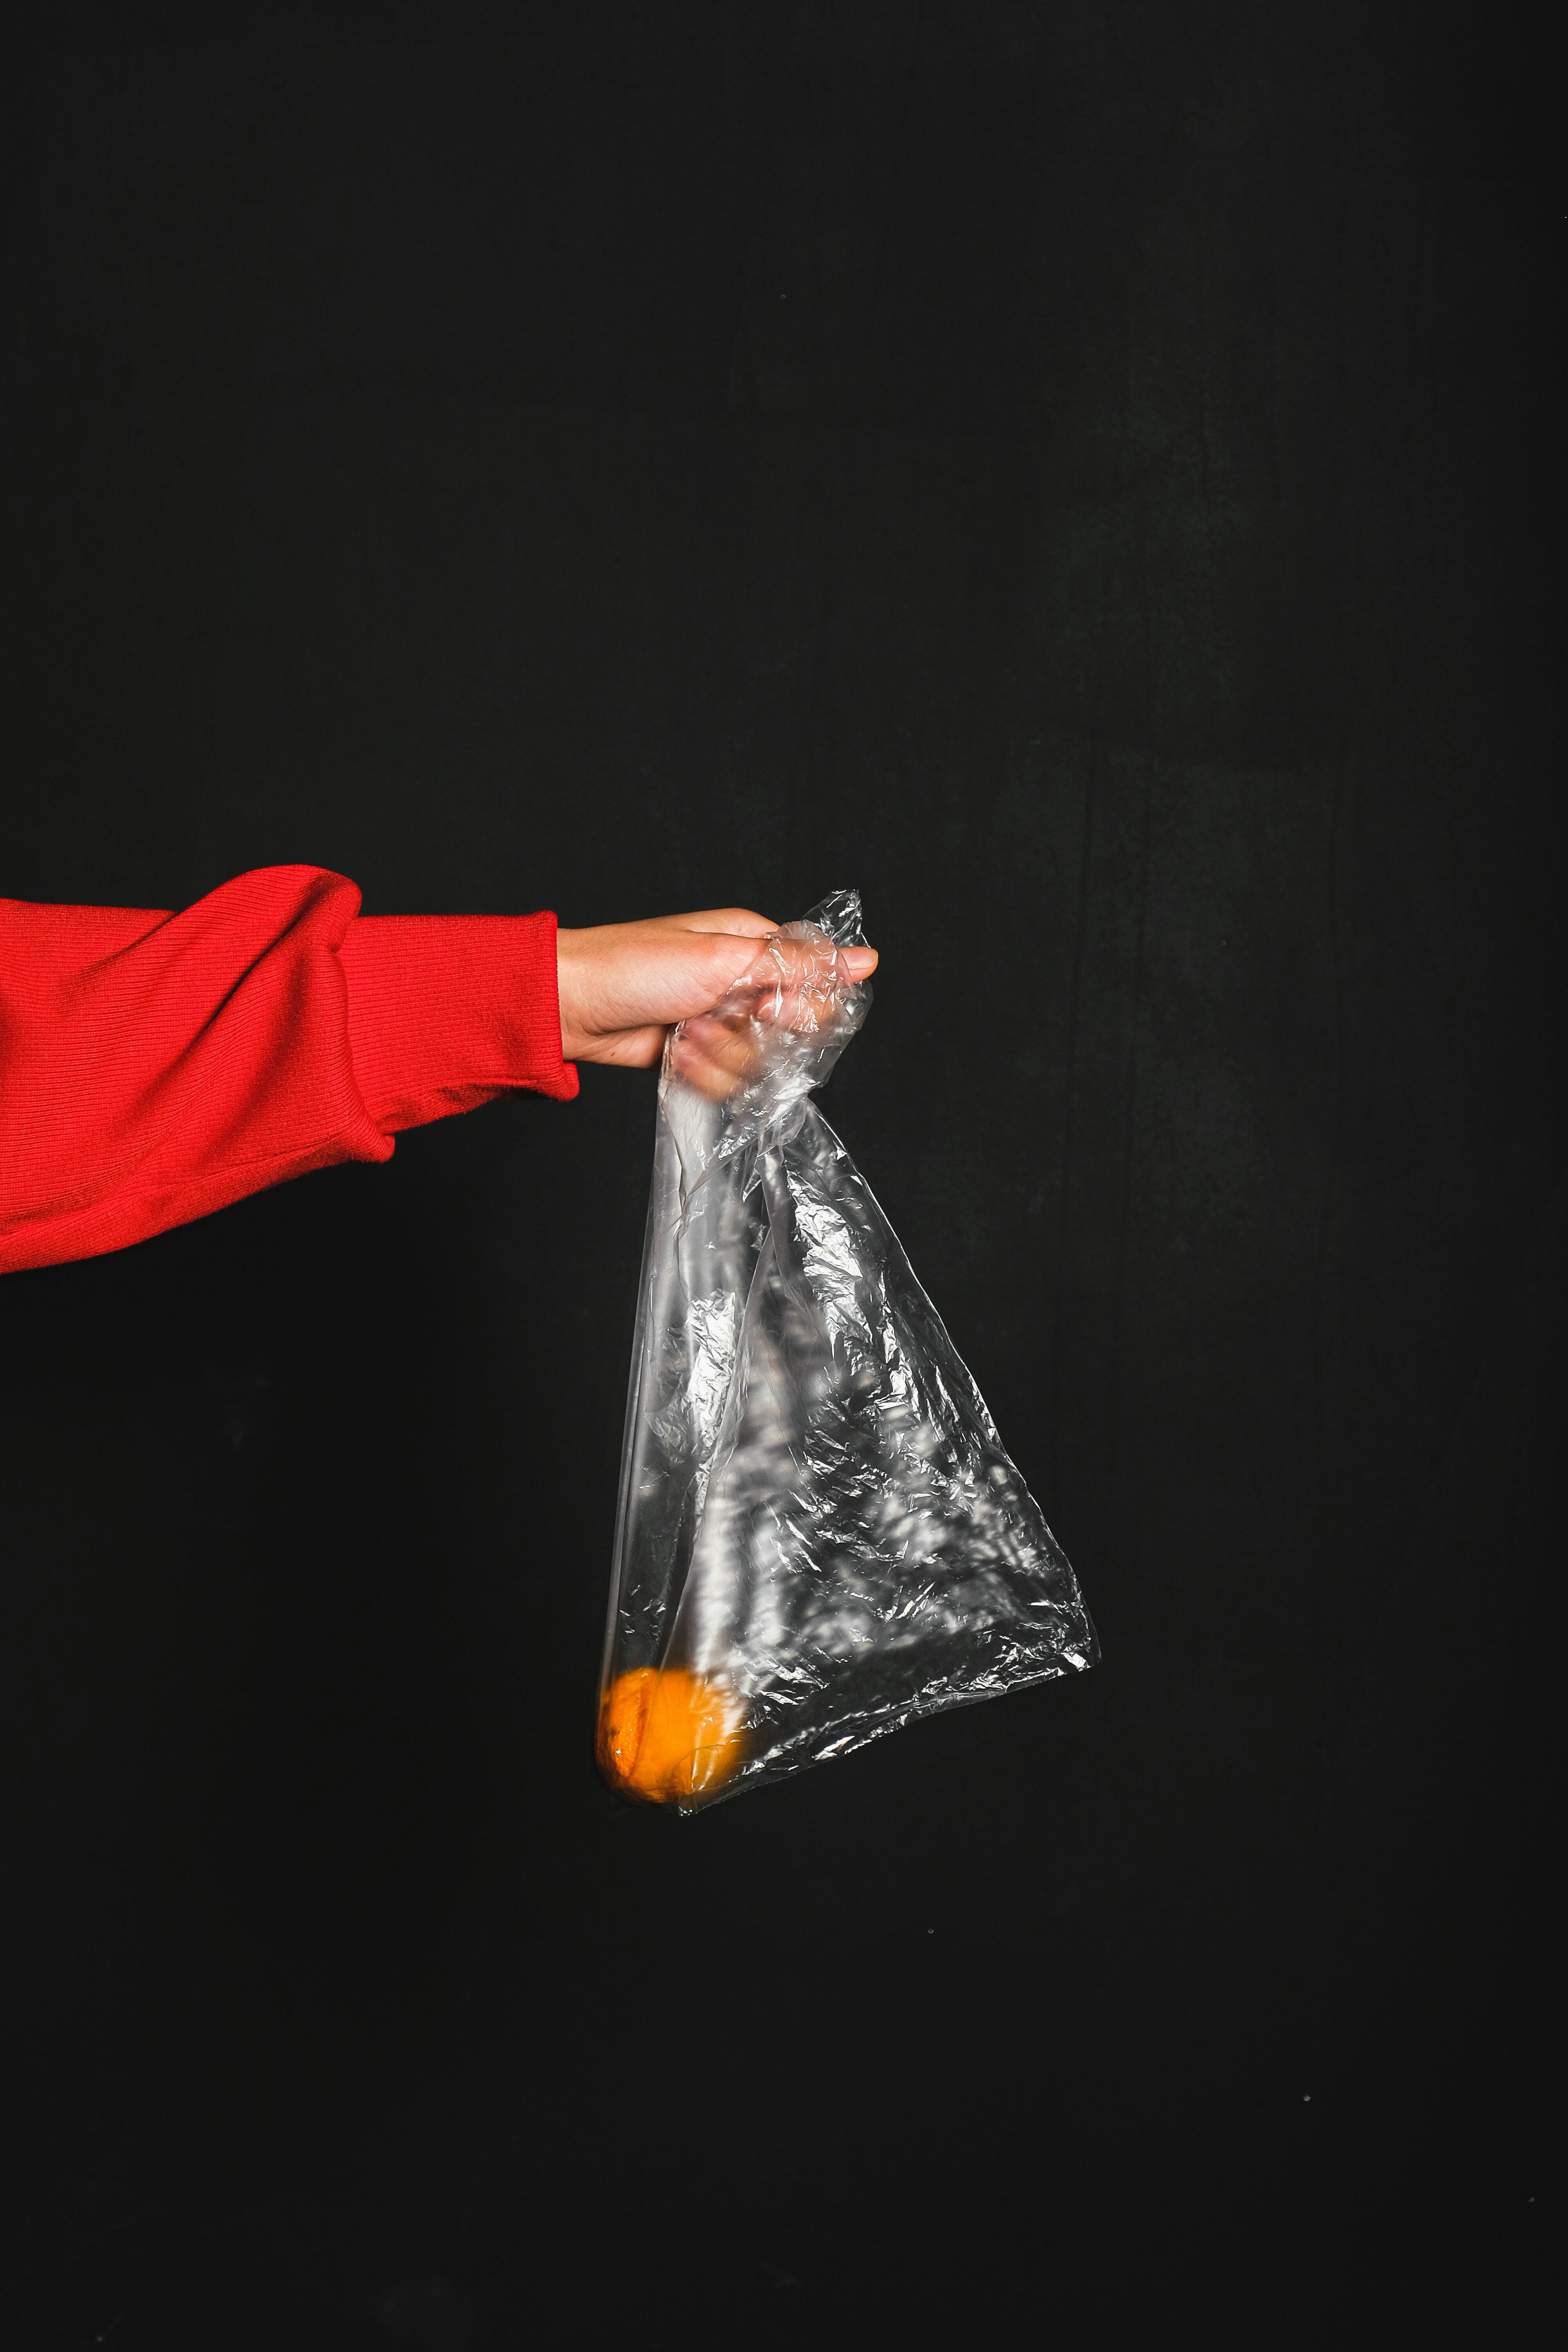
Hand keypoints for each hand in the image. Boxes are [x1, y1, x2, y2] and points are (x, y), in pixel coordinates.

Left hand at [556, 909, 877, 1093]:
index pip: (815, 979)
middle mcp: (740, 981)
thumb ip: (796, 967)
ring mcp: (718, 1020)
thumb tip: (864, 960)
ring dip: (722, 1055)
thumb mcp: (724, 960)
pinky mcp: (696, 1054)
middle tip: (720, 1016)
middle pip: (793, 1028)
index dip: (803, 1002)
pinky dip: (702, 1073)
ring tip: (685, 1034)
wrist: (569, 1006)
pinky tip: (677, 1054)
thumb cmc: (635, 967)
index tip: (772, 1006)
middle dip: (758, 1034)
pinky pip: (727, 1079)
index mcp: (752, 943)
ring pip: (760, 1060)